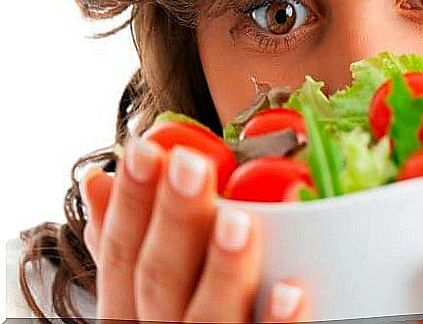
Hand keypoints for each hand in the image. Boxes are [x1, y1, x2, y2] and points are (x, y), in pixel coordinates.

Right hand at [80, 138, 309, 322]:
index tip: (145, 150)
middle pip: (159, 281)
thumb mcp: (139, 294)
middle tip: (192, 166)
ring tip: (239, 221)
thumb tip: (97, 181)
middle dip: (175, 220)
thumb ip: (124, 245)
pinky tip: (291, 291)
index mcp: (129, 313)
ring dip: (223, 269)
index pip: (120, 254)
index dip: (130, 202)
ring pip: (205, 319)